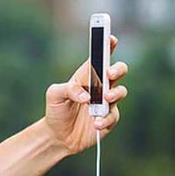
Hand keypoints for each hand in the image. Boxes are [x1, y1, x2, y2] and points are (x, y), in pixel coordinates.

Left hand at [43, 34, 128, 155]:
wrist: (58, 136)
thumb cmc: (56, 110)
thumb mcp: (54, 96)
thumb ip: (67, 89)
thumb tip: (86, 96)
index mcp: (87, 75)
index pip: (100, 57)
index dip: (107, 45)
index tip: (110, 39)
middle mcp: (101, 86)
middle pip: (118, 70)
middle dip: (117, 69)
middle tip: (109, 73)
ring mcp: (107, 102)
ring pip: (120, 91)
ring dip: (114, 94)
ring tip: (104, 99)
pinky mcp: (109, 119)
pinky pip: (113, 116)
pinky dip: (105, 119)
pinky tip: (95, 123)